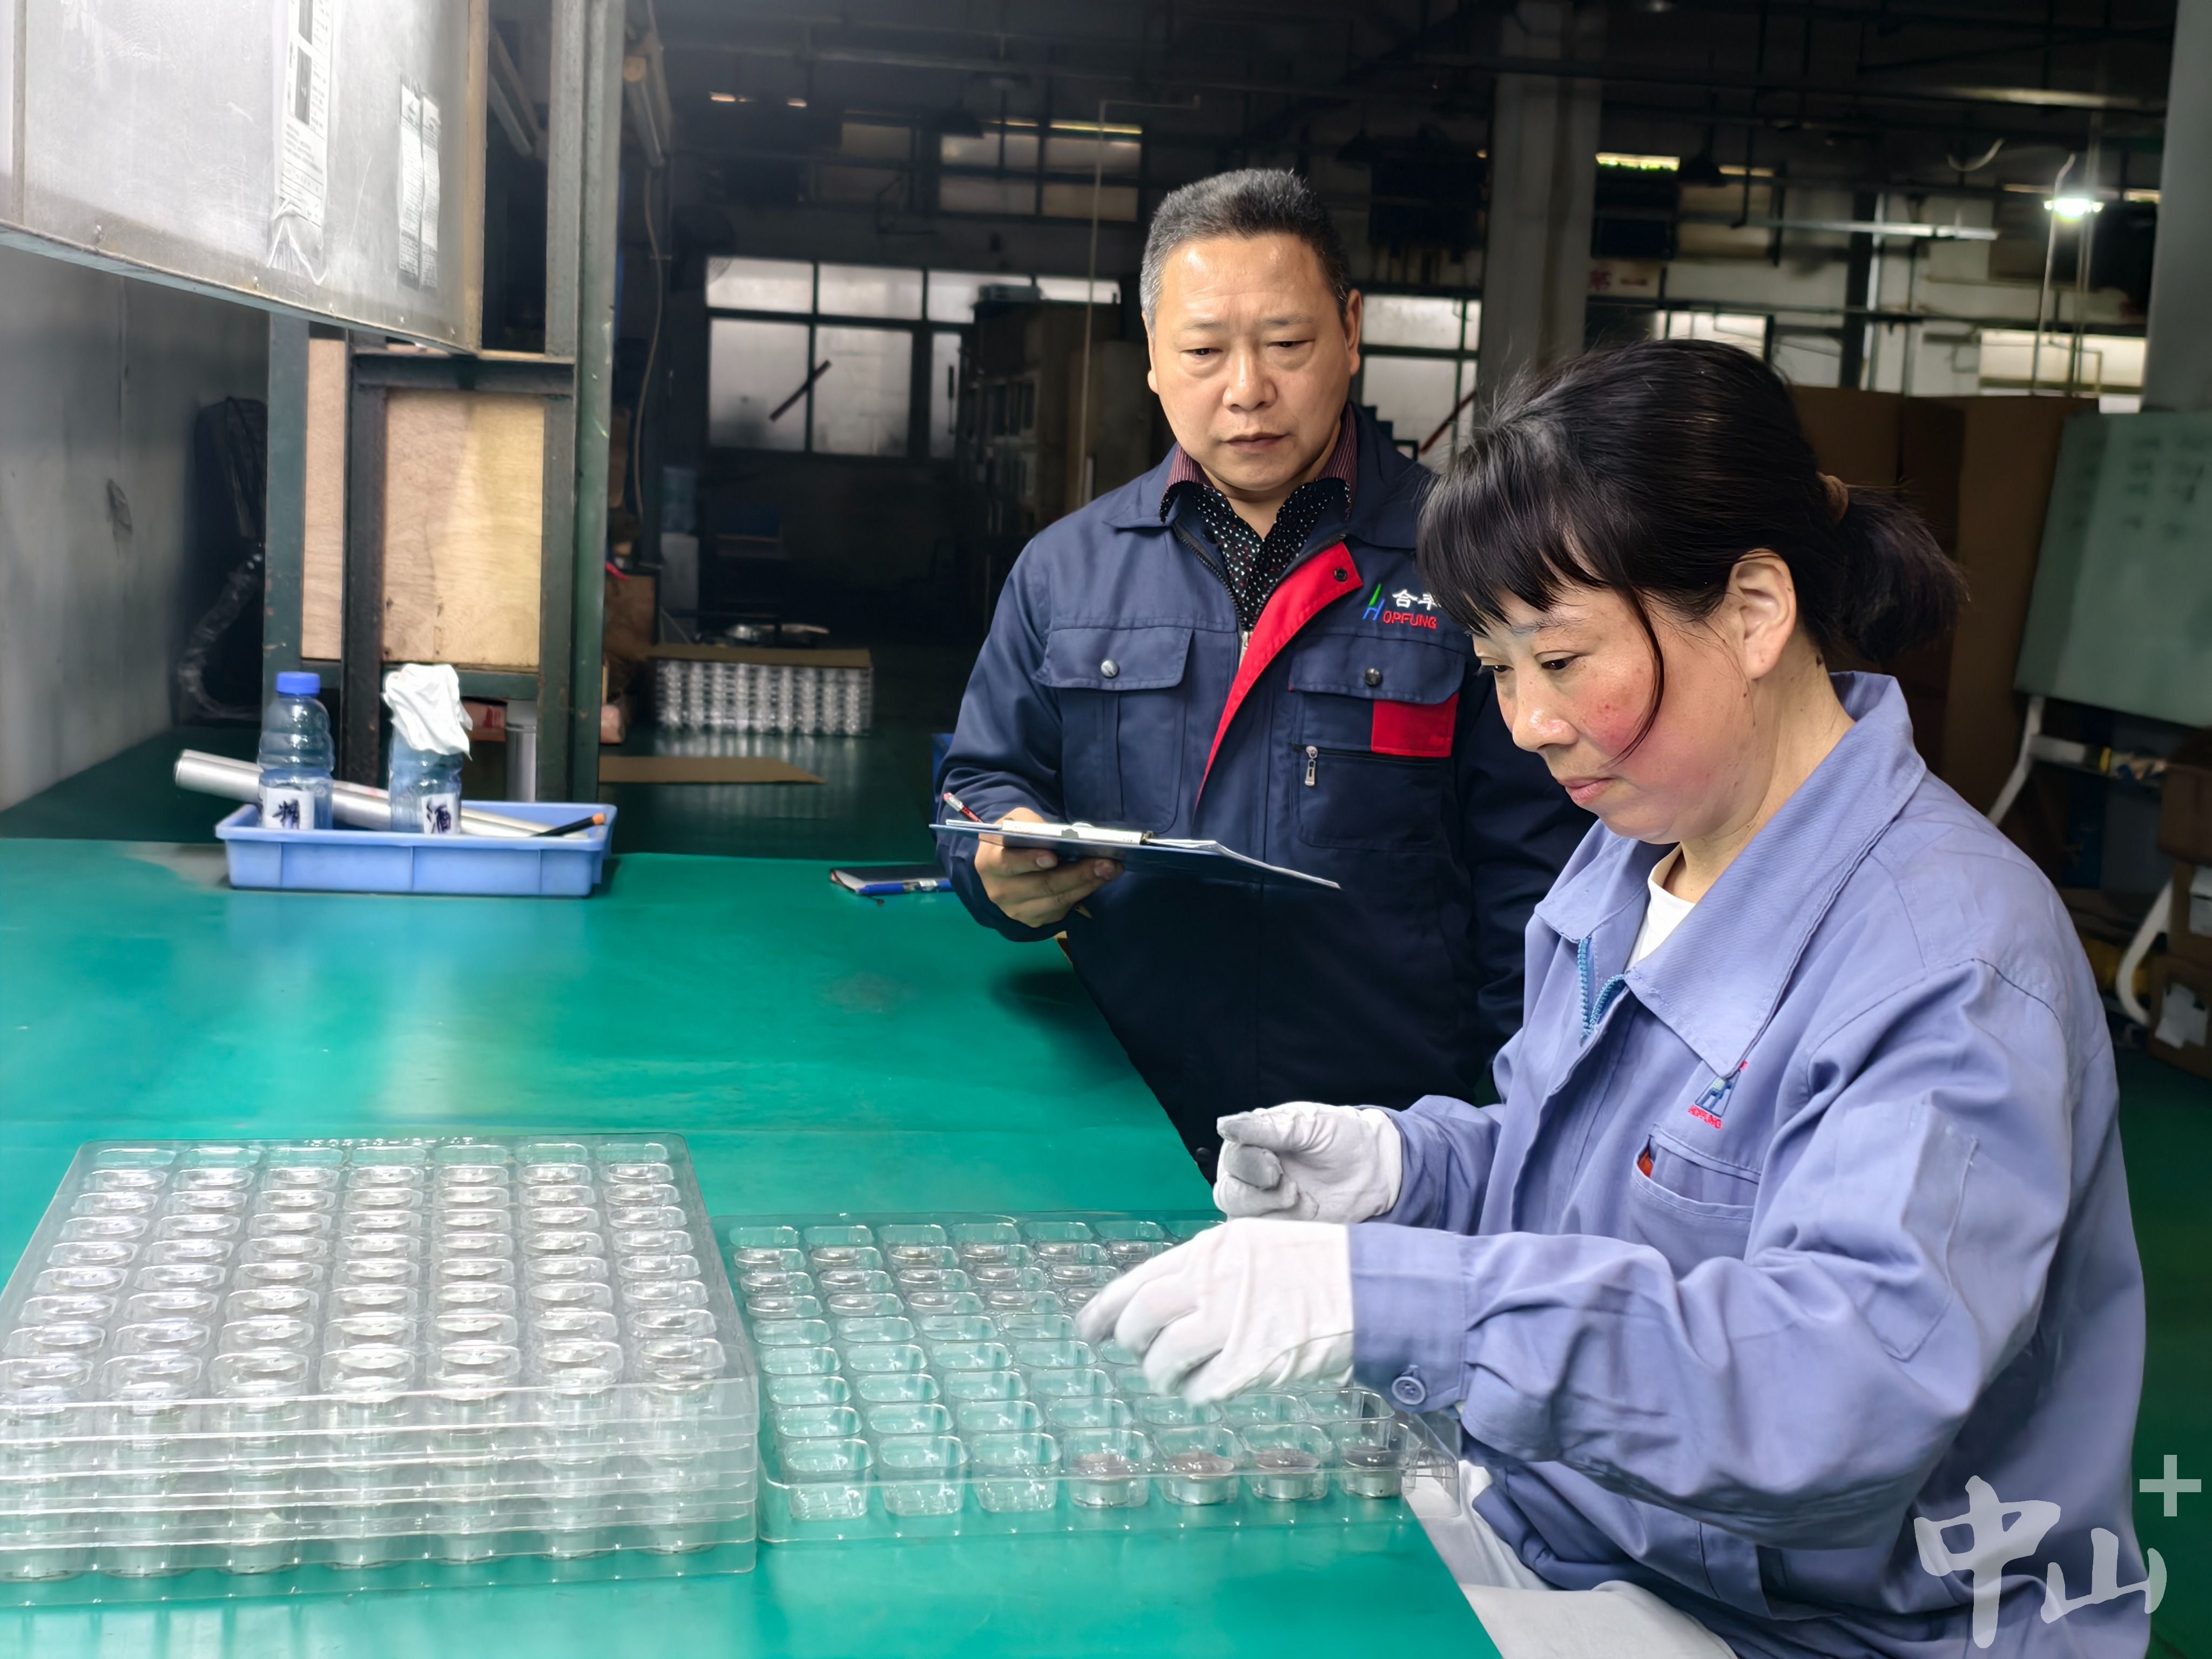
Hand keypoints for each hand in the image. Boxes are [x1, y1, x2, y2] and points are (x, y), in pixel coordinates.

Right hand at [974, 806, 1120, 927]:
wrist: (1002, 866)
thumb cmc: (1012, 839)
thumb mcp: (1015, 822)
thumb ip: (1031, 825)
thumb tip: (1061, 836)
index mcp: (989, 863)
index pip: (1007, 864)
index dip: (1030, 861)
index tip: (1053, 857)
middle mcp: (1000, 891)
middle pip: (1042, 885)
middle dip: (1077, 873)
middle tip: (1105, 862)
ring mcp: (1018, 910)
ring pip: (1057, 900)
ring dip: (1088, 884)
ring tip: (1112, 869)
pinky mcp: (1035, 920)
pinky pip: (1063, 908)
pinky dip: (1085, 892)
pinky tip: (1101, 879)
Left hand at [1074, 1218, 1352, 1401]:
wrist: (1366, 1290)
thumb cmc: (1312, 1268)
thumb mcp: (1251, 1249)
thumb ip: (1205, 1271)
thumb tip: (1160, 1304)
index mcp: (1209, 1251)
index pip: (1138, 1282)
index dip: (1105, 1310)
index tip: (1087, 1328)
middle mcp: (1211, 1284)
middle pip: (1142, 1320)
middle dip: (1131, 1342)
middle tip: (1139, 1352)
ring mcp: (1229, 1325)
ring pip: (1164, 1360)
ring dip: (1162, 1374)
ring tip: (1174, 1376)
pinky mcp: (1249, 1364)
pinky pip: (1202, 1389)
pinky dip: (1197, 1392)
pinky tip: (1208, 1386)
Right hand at [1214, 1103, 1403, 1222]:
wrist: (1373, 1168)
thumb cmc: (1340, 1137)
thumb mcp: (1308, 1124)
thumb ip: (1267, 1128)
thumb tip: (1223, 1126)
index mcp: (1250, 1142)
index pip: (1233, 1159)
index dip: (1251, 1165)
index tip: (1276, 1166)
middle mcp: (1248, 1174)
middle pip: (1229, 1193)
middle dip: (1260, 1195)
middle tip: (1293, 1189)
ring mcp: (1262, 1203)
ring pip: (1243, 1218)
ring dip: (1275, 1211)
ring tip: (1307, 1201)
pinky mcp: (1278, 1226)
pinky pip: (1264, 1238)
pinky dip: (1286, 1227)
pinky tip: (1311, 1212)